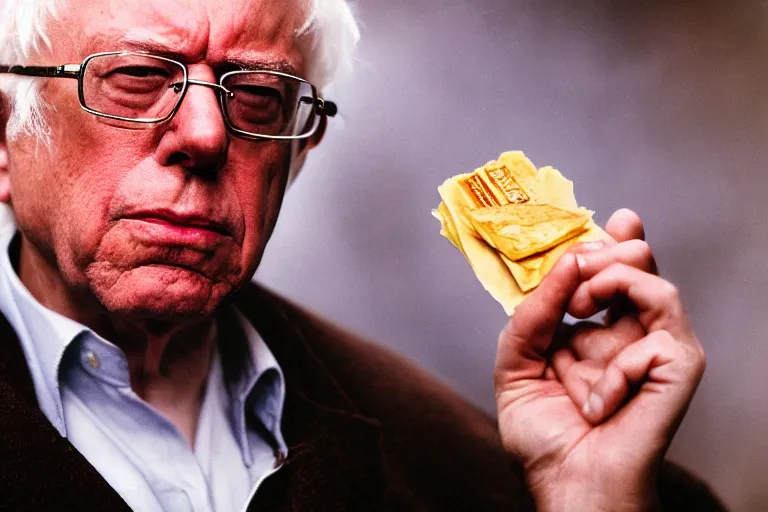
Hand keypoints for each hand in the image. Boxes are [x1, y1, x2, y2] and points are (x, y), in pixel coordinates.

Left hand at [494, 209, 705, 511]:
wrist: (566, 487)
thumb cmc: (546, 437)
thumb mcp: (517, 365)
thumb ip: (532, 314)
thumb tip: (562, 264)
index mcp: (596, 331)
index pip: (611, 271)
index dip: (612, 240)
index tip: (608, 219)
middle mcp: (629, 334)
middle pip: (640, 264)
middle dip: (607, 249)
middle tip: (581, 262)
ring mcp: (657, 352)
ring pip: (657, 285)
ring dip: (611, 281)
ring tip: (579, 305)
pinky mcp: (678, 372)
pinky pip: (658, 337)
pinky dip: (616, 364)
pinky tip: (595, 401)